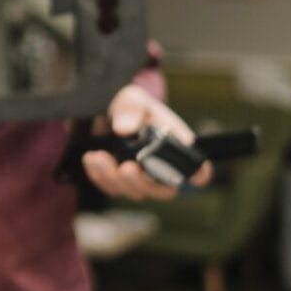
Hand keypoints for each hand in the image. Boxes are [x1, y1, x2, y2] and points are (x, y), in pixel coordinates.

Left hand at [80, 84, 212, 199]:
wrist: (103, 110)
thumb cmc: (128, 105)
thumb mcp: (131, 98)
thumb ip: (130, 110)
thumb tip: (124, 129)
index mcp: (174, 146)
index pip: (197, 169)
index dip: (199, 175)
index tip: (194, 177)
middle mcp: (162, 167)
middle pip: (162, 191)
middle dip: (142, 183)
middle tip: (127, 167)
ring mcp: (141, 177)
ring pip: (134, 192)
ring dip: (115, 178)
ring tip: (99, 157)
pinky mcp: (119, 181)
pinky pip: (111, 188)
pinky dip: (99, 176)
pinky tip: (91, 158)